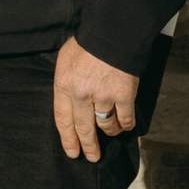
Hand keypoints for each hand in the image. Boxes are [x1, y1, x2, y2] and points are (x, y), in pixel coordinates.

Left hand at [53, 36, 137, 162]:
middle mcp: (81, 94)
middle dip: (88, 146)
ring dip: (109, 132)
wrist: (113, 32)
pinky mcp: (123, 95)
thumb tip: (70, 99)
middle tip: (91, 157)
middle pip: (83, 128)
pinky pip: (125, 118)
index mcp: (64, 85)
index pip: (62, 119)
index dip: (68, 138)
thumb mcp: (65, 60)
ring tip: (111, 133)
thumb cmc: (87, 43)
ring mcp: (103, 96)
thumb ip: (66, 81)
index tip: (72, 152)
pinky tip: (125, 126)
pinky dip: (126, 124)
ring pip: (105, 124)